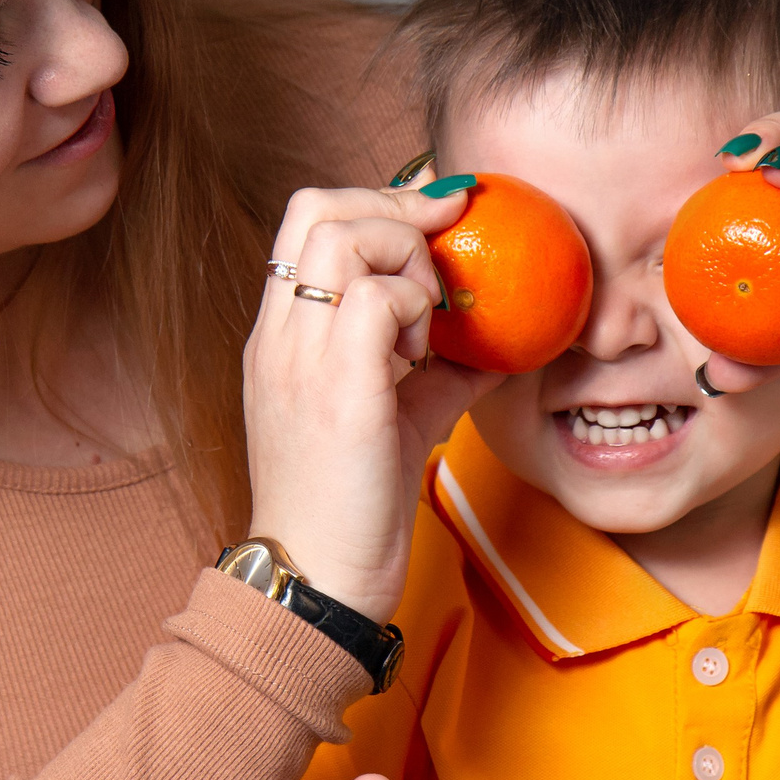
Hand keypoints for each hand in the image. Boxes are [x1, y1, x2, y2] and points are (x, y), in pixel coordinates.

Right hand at [245, 185, 503, 617]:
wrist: (318, 579)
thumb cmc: (352, 507)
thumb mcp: (396, 419)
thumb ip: (437, 371)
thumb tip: (500, 341)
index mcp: (280, 336)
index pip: (307, 221)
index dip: (375, 200)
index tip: (436, 219)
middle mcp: (279, 335)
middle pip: (318, 206)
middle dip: (394, 205)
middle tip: (446, 240)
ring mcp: (299, 357)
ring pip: (346, 235)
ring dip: (405, 257)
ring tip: (427, 315)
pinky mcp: (337, 388)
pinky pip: (378, 298)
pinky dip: (416, 307)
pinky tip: (424, 351)